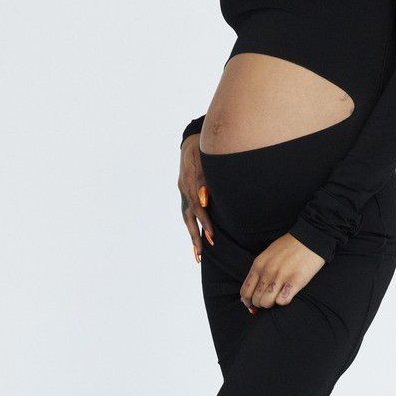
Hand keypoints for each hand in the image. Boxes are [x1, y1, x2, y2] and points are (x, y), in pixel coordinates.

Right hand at [178, 134, 213, 263]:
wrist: (192, 141)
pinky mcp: (185, 194)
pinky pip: (188, 214)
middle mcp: (183, 189)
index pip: (196, 206)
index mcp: (188, 182)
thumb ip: (204, 178)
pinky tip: (197, 240)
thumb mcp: (204, 158)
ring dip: (193, 236)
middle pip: (188, 217)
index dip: (204, 221)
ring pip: (186, 218)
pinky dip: (193, 228)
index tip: (212, 235)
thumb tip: (204, 199)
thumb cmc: (203, 148)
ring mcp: (183, 192)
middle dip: (196, 236)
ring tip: (198, 255)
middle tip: (202, 253)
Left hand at [240, 233, 325, 312]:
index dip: (248, 301)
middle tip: (269, 300)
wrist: (310, 237)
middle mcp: (267, 272)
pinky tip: (288, 295)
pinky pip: (282, 301)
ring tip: (278, 298)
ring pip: (267, 303)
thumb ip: (258, 271)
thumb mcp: (268, 255)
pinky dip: (283, 301)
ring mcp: (281, 277)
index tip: (253, 304)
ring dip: (272, 304)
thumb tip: (251, 290)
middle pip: (255, 300)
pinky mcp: (295, 281)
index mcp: (258, 265)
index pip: (245, 292)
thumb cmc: (289, 246)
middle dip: (261, 304)